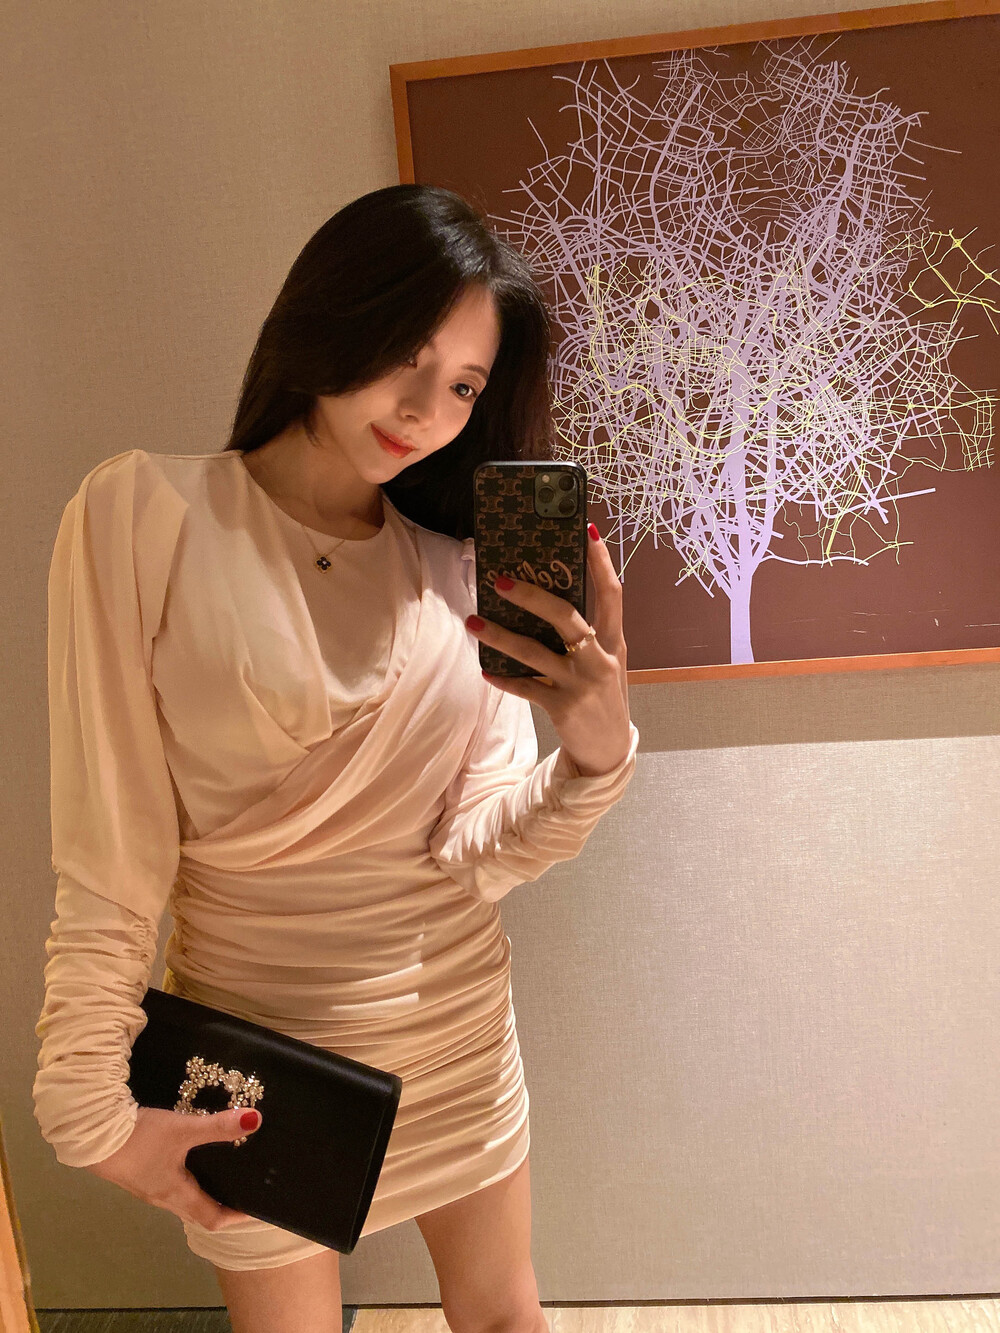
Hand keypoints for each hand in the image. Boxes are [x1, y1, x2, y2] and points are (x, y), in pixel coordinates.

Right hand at [84, 1104, 261, 1232]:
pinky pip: (170, 1186)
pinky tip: (191, 1159)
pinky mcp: (138, 1174)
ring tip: (224, 1174)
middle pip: (198, 1213)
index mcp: (176, 1195)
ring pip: (183, 1200)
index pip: (212, 1219)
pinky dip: (188, 1180)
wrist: (90, 1135)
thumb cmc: (140, 1139)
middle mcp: (163, 1198)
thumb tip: (255, 1121)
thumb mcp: (182, 1130)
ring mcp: (148, 1187)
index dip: (237, 1218)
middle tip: (244, 1191)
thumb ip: (217, 1127)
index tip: (258, 1210)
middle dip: (222, 1207)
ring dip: (204, 1193)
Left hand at [466, 524, 631, 776]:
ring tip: (473, 622)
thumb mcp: (605, 662)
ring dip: (500, 636)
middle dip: (532, 596)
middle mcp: (600, 658)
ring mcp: (581, 684)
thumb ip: (587, 634)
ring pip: (534, 653)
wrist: (608, 751)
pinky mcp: (562, 707)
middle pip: (566, 617)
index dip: (602, 562)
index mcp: (615, 641)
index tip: (587, 531)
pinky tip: (484, 669)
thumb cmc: (602, 696)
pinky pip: (525, 688)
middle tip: (500, 581)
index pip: (612, 593)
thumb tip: (546, 599)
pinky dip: (503, 678)